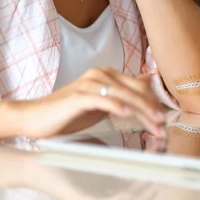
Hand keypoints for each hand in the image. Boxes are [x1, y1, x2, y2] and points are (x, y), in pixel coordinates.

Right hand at [6, 68, 164, 139]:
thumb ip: (122, 94)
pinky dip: (115, 105)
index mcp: (107, 74)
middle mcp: (100, 75)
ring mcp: (88, 84)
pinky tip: (126, 113)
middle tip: (161, 124)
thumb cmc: (69, 112)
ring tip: (151, 122)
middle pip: (133, 89)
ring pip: (121, 94)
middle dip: (150, 107)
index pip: (137, 86)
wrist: (37, 117)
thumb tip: (147, 82)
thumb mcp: (101, 103)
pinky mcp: (77, 97)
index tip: (162, 119)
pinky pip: (100, 99)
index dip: (152, 102)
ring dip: (139, 109)